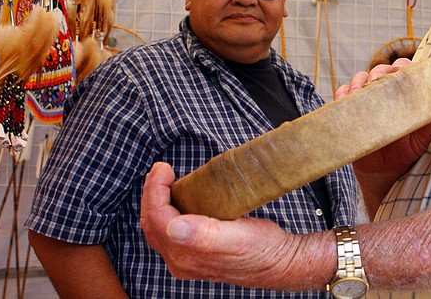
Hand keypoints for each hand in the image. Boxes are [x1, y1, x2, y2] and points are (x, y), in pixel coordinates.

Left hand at [140, 162, 324, 288]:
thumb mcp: (238, 237)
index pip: (158, 218)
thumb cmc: (262, 249)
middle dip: (151, 193)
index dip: (155, 190)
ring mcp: (186, 260)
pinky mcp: (194, 255)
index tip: (164, 168)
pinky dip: (166, 212)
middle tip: (160, 170)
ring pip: (158, 228)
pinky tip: (176, 199)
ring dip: (156, 202)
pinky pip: (169, 232)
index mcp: (187, 255)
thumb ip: (204, 234)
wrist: (279, 263)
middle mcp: (181, 261)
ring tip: (163, 180)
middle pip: (152, 223)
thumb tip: (174, 226)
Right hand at [335, 59, 430, 216]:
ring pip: (359, 79)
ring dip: (358, 82)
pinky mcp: (350, 110)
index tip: (399, 72)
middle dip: (377, 72)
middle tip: (377, 81)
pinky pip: (343, 95)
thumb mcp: (421, 140)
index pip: (404, 70)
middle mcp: (385, 93)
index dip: (401, 66)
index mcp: (405, 95)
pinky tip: (347, 99)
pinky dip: (343, 94)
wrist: (382, 174)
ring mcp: (366, 101)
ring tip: (360, 93)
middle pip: (379, 70)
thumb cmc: (405, 153)